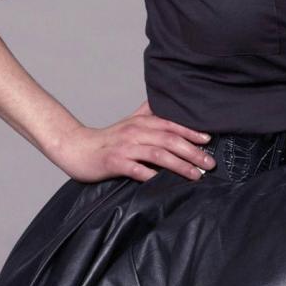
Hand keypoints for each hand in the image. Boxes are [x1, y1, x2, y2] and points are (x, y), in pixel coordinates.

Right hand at [52, 99, 216, 183]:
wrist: (76, 148)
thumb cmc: (107, 139)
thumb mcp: (130, 122)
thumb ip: (149, 113)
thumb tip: (167, 102)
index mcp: (141, 122)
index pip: (171, 124)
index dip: (191, 131)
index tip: (208, 139)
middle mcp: (135, 132)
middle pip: (169, 139)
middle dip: (192, 151)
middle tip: (209, 163)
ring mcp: (125, 147)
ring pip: (157, 154)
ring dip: (179, 165)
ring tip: (195, 175)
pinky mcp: (114, 163)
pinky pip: (136, 169)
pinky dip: (151, 175)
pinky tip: (164, 183)